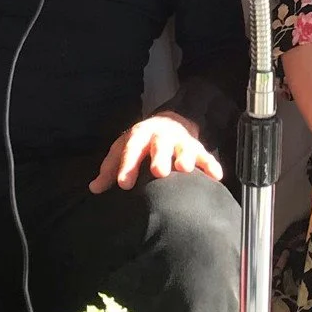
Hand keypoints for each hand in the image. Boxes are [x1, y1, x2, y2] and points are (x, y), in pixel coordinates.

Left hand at [90, 113, 223, 191]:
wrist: (168, 122)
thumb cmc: (141, 143)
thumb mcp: (123, 150)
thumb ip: (110, 169)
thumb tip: (94, 188)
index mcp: (139, 135)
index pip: (131, 150)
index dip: (127, 166)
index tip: (124, 184)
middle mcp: (161, 136)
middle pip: (160, 145)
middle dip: (160, 157)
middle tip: (159, 172)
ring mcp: (180, 141)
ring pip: (184, 147)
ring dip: (185, 157)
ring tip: (184, 169)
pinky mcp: (197, 148)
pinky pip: (205, 156)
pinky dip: (211, 165)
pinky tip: (216, 176)